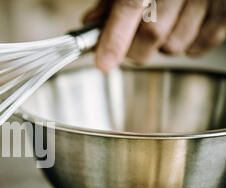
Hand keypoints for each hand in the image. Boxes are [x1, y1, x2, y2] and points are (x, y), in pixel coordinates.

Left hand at [83, 0, 225, 71]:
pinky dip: (187, 45)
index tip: (104, 63)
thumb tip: (92, 23)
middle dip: (134, 48)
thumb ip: (111, 1)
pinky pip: (198, 47)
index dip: (115, 39)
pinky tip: (183, 26)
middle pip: (151, 36)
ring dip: (161, 45)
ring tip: (164, 23)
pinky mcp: (225, 13)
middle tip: (131, 40)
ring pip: (173, 46)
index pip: (130, 7)